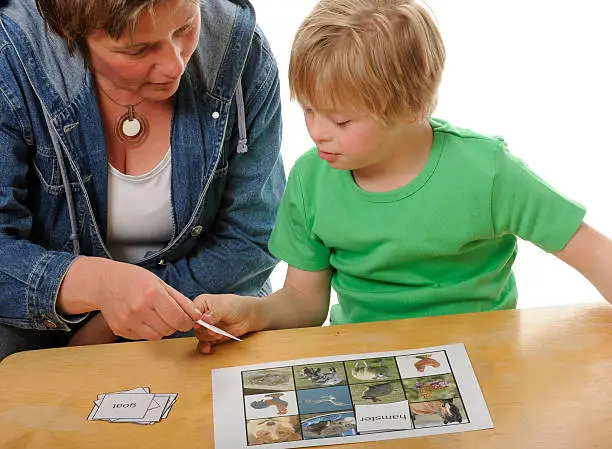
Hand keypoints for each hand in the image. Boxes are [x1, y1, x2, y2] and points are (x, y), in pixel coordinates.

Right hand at [58, 258, 201, 340]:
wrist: (104, 283)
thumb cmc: (133, 279)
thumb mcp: (161, 283)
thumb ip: (180, 300)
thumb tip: (196, 315)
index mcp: (152, 294)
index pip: (178, 319)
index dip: (188, 322)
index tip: (189, 320)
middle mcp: (139, 309)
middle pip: (169, 329)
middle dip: (175, 324)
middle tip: (170, 314)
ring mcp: (128, 321)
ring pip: (157, 336)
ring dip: (162, 329)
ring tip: (156, 315)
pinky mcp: (120, 330)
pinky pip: (143, 337)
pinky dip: (148, 330)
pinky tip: (142, 318)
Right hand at [193, 294, 258, 353]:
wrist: (247, 316)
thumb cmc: (236, 306)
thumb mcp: (224, 307)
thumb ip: (213, 314)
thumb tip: (204, 319)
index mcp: (201, 303)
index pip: (191, 312)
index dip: (195, 319)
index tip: (202, 324)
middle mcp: (201, 315)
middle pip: (195, 326)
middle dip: (205, 330)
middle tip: (213, 330)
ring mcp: (206, 326)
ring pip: (200, 335)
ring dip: (209, 337)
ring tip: (219, 335)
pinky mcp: (211, 336)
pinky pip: (203, 344)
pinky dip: (206, 347)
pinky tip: (210, 348)